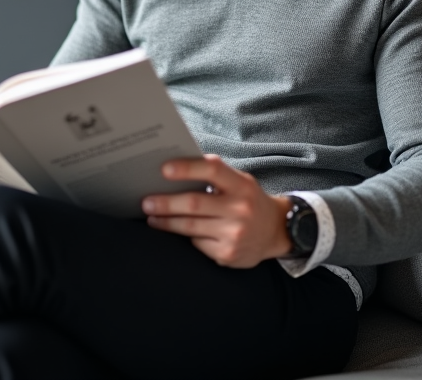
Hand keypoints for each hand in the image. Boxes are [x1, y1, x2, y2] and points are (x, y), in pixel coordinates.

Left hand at [142, 154, 292, 267]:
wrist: (275, 231)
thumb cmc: (248, 200)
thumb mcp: (239, 182)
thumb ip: (214, 176)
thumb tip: (172, 172)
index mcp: (242, 185)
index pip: (213, 170)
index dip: (187, 168)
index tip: (163, 169)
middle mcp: (240, 209)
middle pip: (194, 203)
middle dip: (166, 203)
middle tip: (146, 202)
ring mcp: (235, 233)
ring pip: (190, 227)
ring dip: (166, 222)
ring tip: (152, 217)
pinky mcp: (227, 254)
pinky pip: (196, 244)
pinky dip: (185, 237)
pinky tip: (175, 232)